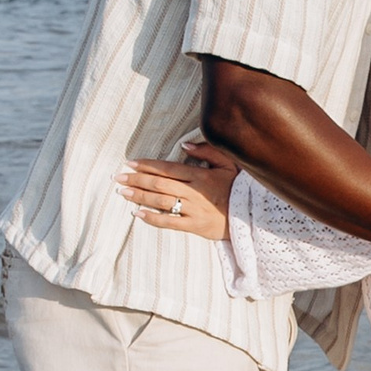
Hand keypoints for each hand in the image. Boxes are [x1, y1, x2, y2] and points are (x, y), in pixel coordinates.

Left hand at [120, 142, 239, 243]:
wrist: (251, 216)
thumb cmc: (238, 188)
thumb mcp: (229, 164)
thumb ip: (207, 152)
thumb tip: (185, 145)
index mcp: (201, 175)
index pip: (168, 168)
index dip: (147, 165)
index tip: (130, 162)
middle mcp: (194, 192)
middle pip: (160, 184)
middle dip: (137, 179)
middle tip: (119, 177)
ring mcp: (193, 210)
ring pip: (161, 202)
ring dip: (140, 196)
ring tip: (123, 192)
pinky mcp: (195, 226)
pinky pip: (170, 222)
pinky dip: (152, 218)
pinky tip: (138, 214)